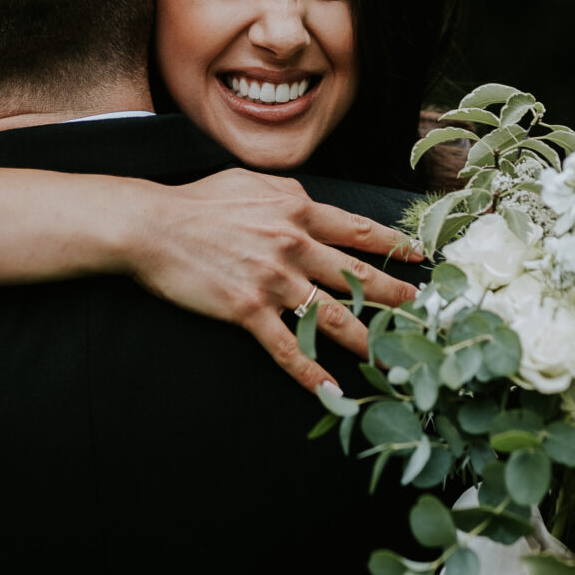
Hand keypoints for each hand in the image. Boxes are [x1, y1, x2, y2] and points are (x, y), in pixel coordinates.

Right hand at [122, 169, 421, 393]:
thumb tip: (310, 208)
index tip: (420, 257)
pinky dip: (311, 373)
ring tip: (392, 356)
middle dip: (395, 296)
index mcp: (297, 209)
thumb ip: (288, 198)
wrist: (153, 226)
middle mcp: (294, 243)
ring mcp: (273, 278)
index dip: (393, 246)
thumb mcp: (251, 183)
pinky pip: (287, 347)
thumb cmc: (197, 203)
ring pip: (334, 316)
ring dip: (367, 339)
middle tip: (422, 311)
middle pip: (358, 275)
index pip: (358, 230)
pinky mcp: (248, 309)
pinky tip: (331, 391)